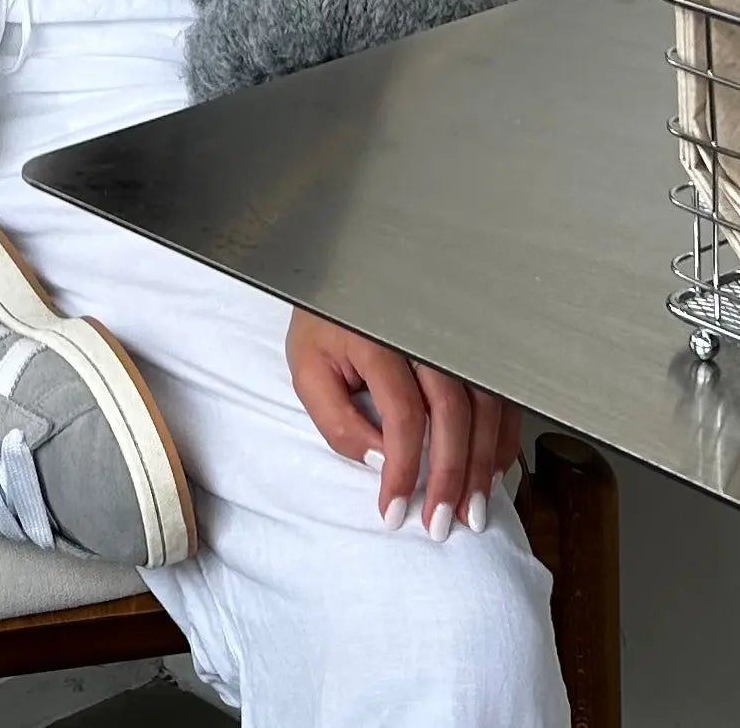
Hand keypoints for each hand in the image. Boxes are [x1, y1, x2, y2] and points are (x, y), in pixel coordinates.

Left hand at [285, 308, 520, 540]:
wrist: (343, 281)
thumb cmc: (324, 328)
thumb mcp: (307, 369)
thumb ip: (337, 419)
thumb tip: (381, 462)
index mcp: (379, 338)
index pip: (403, 413)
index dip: (402, 468)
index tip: (393, 512)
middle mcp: (425, 336)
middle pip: (453, 414)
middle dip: (451, 477)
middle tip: (441, 525)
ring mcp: (454, 340)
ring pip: (485, 409)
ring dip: (482, 465)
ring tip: (471, 511)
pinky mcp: (471, 348)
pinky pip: (497, 398)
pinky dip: (498, 439)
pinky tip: (489, 473)